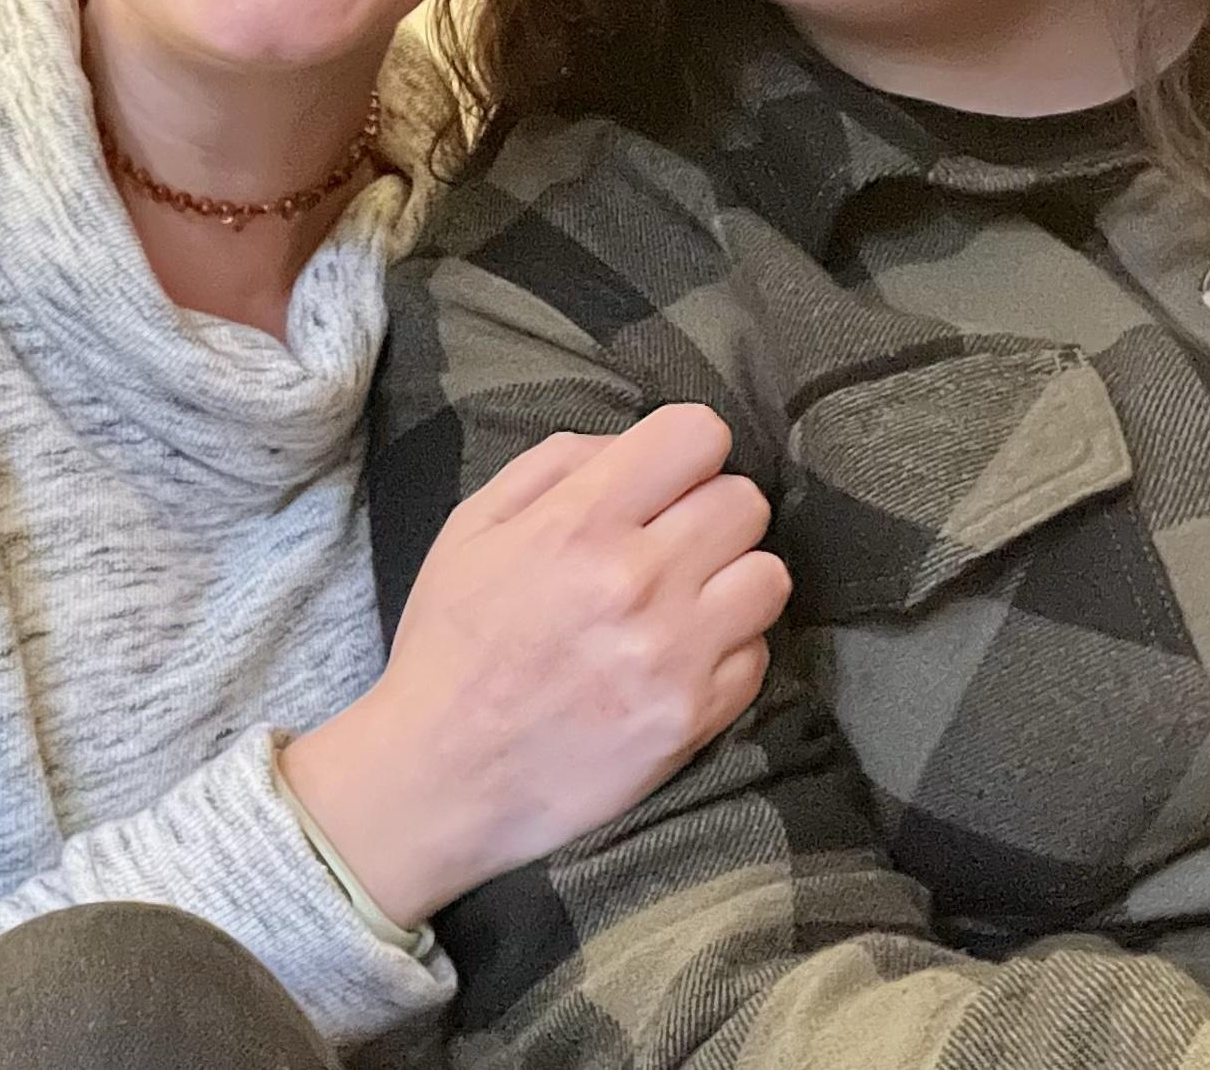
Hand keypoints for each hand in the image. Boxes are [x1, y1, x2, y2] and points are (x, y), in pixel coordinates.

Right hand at [284, 406, 788, 927]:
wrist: (440, 774)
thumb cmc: (450, 641)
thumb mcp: (473, 525)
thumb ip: (554, 465)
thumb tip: (630, 447)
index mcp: (580, 520)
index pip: (698, 435)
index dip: (686, 448)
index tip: (667, 476)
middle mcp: (638, 578)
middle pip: (745, 502)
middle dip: (711, 509)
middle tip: (674, 541)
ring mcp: (674, 654)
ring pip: (769, 576)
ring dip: (733, 578)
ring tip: (690, 598)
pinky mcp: (694, 720)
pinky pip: (758, 655)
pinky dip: (728, 650)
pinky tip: (681, 657)